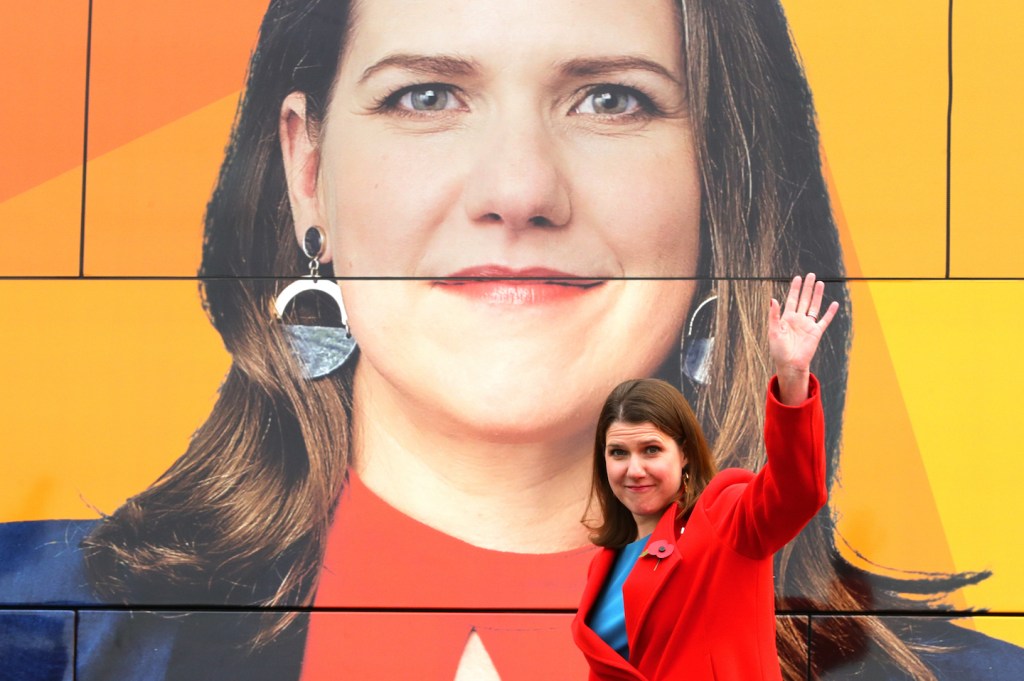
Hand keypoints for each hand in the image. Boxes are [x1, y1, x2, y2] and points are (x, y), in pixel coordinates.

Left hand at [768, 273, 838, 403]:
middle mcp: (798, 319)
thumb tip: (773, 299)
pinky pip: (824, 320)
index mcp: (786, 318)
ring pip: (814, 306)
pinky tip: (834, 304)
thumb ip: (774, 315)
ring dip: (817, 295)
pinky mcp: (816, 332)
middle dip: (807, 287)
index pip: (791, 299)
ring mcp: (808, 325)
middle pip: (804, 299)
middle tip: (811, 275)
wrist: (790, 364)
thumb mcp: (773, 331)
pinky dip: (830, 312)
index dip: (794, 289)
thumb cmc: (779, 350)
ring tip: (820, 283)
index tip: (797, 278)